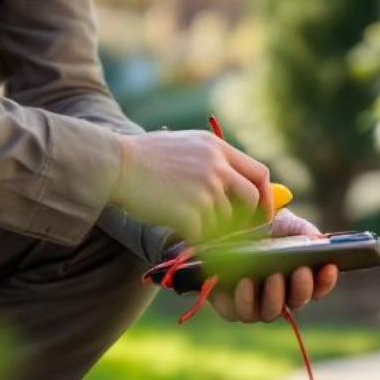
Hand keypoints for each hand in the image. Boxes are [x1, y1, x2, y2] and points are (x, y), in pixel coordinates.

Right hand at [111, 130, 274, 241]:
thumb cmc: (143, 156)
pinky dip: (192, 235)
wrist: (115, 164)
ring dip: (211, 227)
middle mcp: (216, 167)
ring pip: (226, 221)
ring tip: (187, 219)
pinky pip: (202, 234)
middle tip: (240, 232)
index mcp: (216, 148)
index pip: (259, 173)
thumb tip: (234, 186)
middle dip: (250, 219)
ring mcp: (204, 190)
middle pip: (251, 199)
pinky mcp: (190, 212)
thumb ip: (211, 160)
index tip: (258, 211)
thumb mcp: (184, 144)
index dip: (264, 196)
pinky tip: (174, 225)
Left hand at [209, 210, 339, 322]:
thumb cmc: (265, 230)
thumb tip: (318, 241)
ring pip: (269, 312)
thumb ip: (305, 232)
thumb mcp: (287, 225)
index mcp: (298, 281)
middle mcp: (280, 299)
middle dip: (301, 288)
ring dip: (274, 296)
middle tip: (300, 270)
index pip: (318, 288)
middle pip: (296, 303)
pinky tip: (244, 281)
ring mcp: (256, 306)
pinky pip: (238, 312)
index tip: (330, 266)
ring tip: (273, 275)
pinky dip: (243, 299)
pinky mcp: (231, 306)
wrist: (229, 231)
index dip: (326, 280)